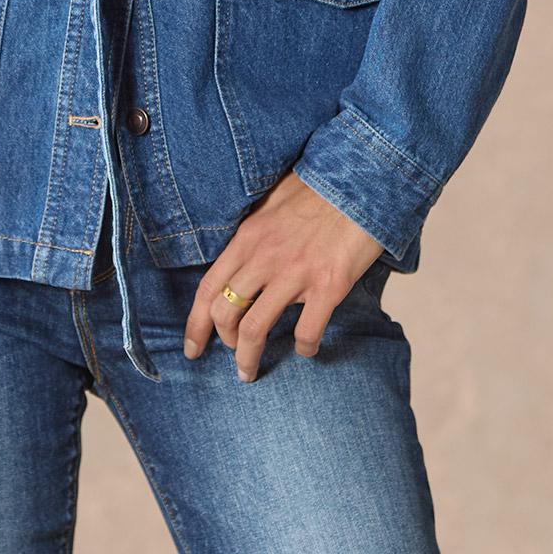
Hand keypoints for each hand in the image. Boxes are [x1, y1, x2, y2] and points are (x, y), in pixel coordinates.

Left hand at [182, 171, 385, 381]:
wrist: (361, 181)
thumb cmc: (318, 189)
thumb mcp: (271, 202)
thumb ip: (253, 233)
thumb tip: (239, 258)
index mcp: (248, 238)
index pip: (209, 288)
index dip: (196, 323)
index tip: (191, 348)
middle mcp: (265, 257)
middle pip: (225, 313)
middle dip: (223, 344)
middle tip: (232, 358)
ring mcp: (295, 273)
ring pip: (255, 329)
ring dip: (248, 359)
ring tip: (250, 372)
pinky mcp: (328, 286)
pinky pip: (306, 331)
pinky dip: (304, 348)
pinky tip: (307, 349)